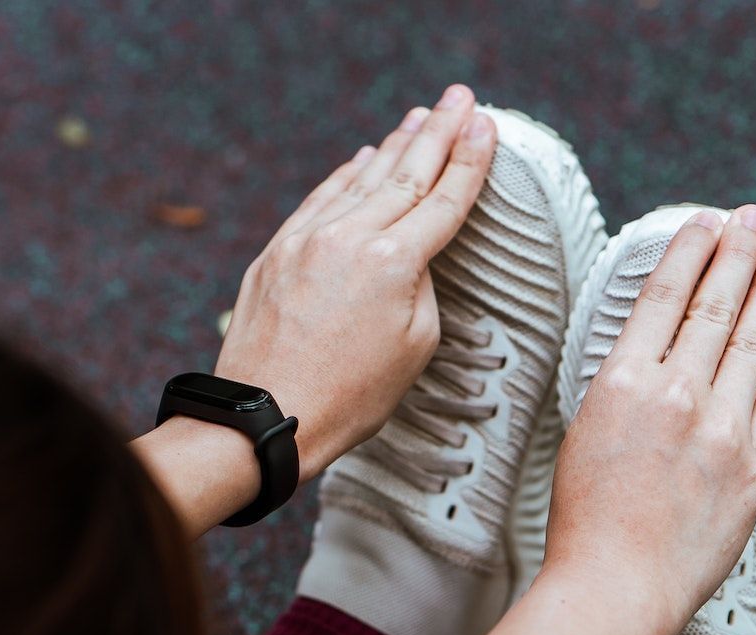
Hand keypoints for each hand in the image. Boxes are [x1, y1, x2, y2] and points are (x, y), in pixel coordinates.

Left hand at [213, 86, 497, 480]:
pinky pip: (319, 200)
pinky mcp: (276, 252)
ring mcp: (307, 240)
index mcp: (393, 264)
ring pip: (360, 180)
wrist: (268, 415)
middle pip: (406, 174)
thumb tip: (411, 255)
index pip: (444, 200)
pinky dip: (344, 175)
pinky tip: (363, 158)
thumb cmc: (349, 397)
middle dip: (439, 132)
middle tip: (459, 97)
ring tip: (420, 117)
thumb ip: (422, 286)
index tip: (487, 125)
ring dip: (394, 146)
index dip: (470, 161)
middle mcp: (349, 238)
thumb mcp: (414, 347)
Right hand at [542, 205, 755, 634]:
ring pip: (753, 337)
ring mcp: (722, 426)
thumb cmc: (586, 524)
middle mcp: (676, 394)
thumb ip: (624, 388)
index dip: (691, 251)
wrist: (616, 589)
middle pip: (716, 304)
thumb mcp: (583, 434)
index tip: (705, 222)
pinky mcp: (755, 461)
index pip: (665, 296)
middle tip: (754, 216)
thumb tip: (656, 350)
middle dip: (738, 252)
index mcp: (621, 384)